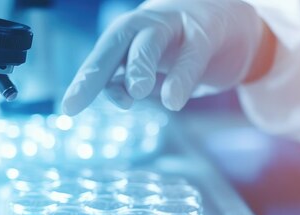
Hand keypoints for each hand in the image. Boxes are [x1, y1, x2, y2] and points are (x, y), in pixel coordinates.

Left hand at [62, 0, 264, 114]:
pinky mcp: (207, 31)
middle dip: (96, 71)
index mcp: (128, 35)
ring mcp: (176, 24)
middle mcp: (146, 25)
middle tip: (80, 100)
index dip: (84, 81)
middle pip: (117, 43)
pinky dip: (181, 77)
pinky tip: (173, 101)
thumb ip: (130, 80)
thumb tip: (118, 96)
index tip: (68, 108)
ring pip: (150, 41)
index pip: (102, 57)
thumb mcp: (150, 67)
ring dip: (140, 65)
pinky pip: (191, 53)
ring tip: (136, 92)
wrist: (231, 20)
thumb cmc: (179, 47)